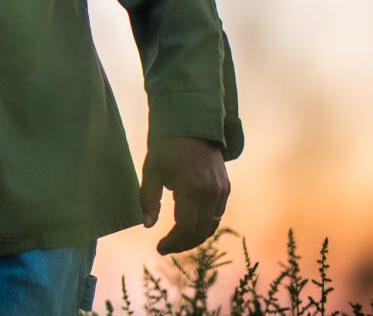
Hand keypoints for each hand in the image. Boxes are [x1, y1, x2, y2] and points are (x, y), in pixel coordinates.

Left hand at [139, 135, 230, 254]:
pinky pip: (217, 215)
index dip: (173, 242)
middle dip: (182, 243)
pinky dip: (204, 225)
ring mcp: (221, 190)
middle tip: (165, 247)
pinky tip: (189, 227)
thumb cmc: (166, 147)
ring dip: (194, 237)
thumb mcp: (151, 170)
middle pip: (200, 231)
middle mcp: (210, 191)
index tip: (159, 247)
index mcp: (191, 186)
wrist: (192, 126)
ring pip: (211, 225)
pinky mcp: (225, 188)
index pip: (186, 227)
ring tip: (176, 241)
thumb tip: (147, 225)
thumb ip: (148, 198)